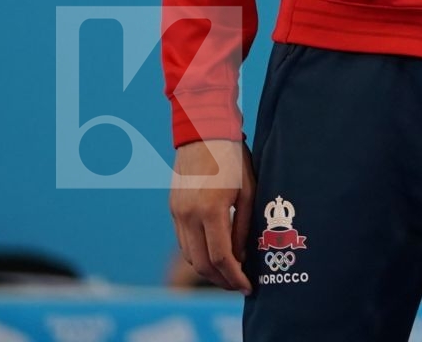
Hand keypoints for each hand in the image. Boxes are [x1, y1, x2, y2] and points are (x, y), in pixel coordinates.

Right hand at [169, 138, 255, 292]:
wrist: (204, 134)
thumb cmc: (234, 160)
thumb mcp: (249, 192)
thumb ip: (243, 227)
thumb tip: (240, 258)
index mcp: (211, 210)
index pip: (221, 257)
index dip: (235, 277)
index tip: (248, 286)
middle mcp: (189, 215)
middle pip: (201, 263)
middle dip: (221, 280)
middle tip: (238, 285)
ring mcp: (177, 213)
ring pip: (189, 255)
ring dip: (207, 269)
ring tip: (228, 273)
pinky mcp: (172, 209)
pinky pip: (183, 241)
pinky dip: (197, 253)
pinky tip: (214, 254)